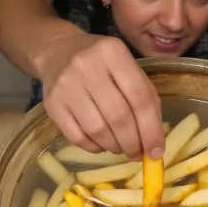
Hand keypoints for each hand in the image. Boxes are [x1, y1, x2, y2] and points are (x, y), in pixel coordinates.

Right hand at [36, 33, 164, 158]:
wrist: (58, 52)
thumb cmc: (102, 65)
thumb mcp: (128, 69)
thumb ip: (146, 100)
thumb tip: (154, 143)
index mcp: (113, 53)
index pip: (139, 97)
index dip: (151, 129)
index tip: (156, 151)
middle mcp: (87, 65)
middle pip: (118, 116)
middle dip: (132, 143)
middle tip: (137, 154)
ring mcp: (66, 85)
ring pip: (98, 130)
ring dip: (114, 146)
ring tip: (120, 147)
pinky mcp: (51, 103)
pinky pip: (77, 137)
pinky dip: (94, 147)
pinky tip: (101, 143)